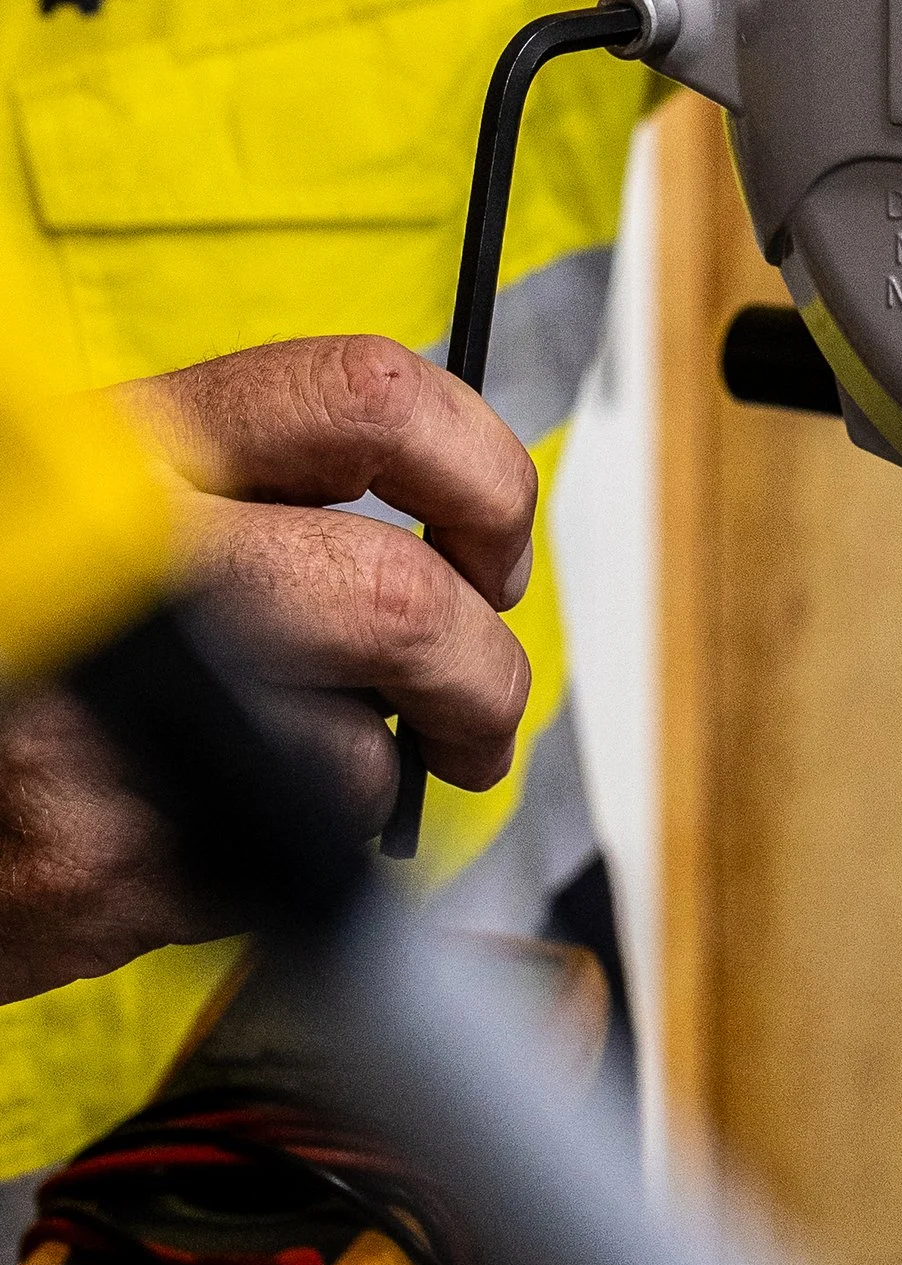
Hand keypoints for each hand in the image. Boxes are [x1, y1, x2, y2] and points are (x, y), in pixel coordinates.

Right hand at [0, 337, 536, 1001]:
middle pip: (404, 599)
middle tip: (474, 713)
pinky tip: (190, 836)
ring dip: (369, 785)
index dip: (478, 473)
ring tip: (294, 782)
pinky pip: (287, 863)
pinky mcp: (109, 858)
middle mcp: (116, 563)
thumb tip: (445, 510)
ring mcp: (113, 716)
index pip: (366, 398)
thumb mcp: (83, 512)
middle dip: (481, 677)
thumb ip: (238, 490)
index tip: (491, 541)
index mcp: (116, 452)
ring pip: (363, 753)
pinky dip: (280, 866)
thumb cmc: (9, 652)